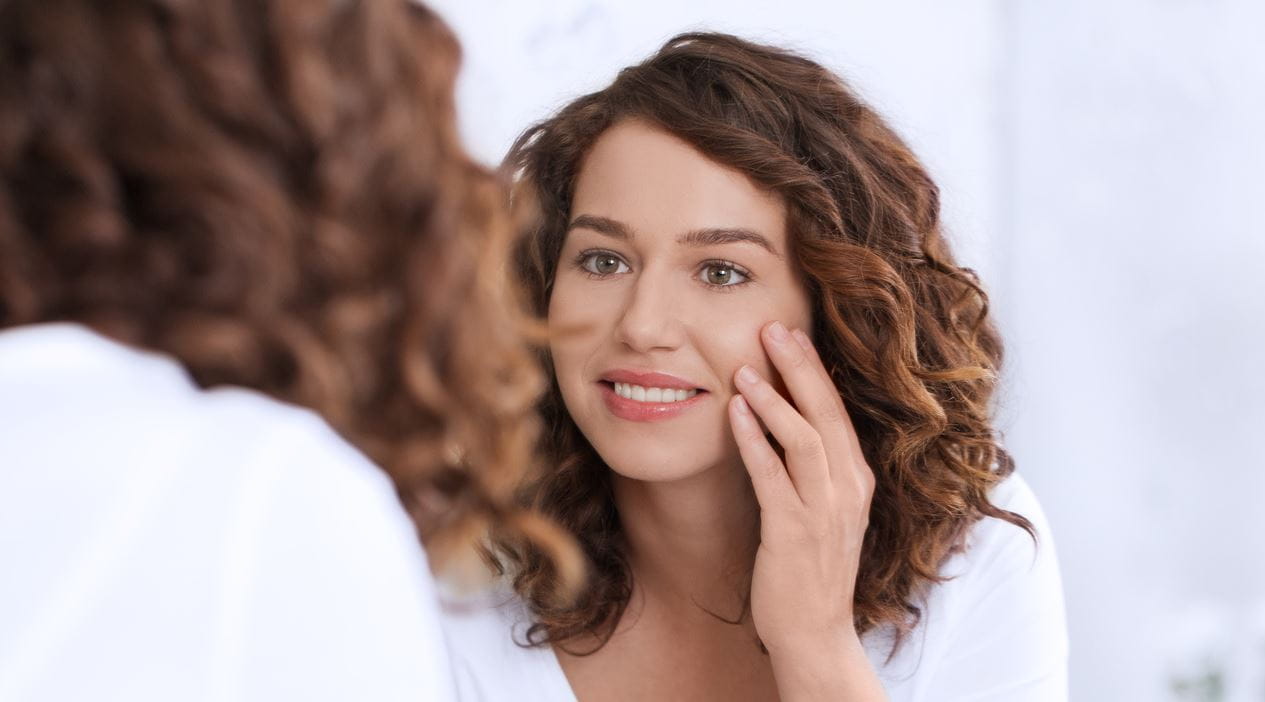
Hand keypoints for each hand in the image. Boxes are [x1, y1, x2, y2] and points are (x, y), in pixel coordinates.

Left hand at [728, 320, 875, 658]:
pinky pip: (773, 475)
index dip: (815, 370)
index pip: (838, 412)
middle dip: (801, 367)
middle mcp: (847, 489)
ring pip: (806, 438)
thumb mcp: (822, 511)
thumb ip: (810, 469)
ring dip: (775, 398)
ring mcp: (824, 511)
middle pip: (827, 413)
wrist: (814, 633)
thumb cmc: (809, 569)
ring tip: (746, 366)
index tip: (792, 333)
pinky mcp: (793, 531)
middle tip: (773, 328)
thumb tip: (780, 422)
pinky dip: (754, 439)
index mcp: (855, 480)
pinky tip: (734, 412)